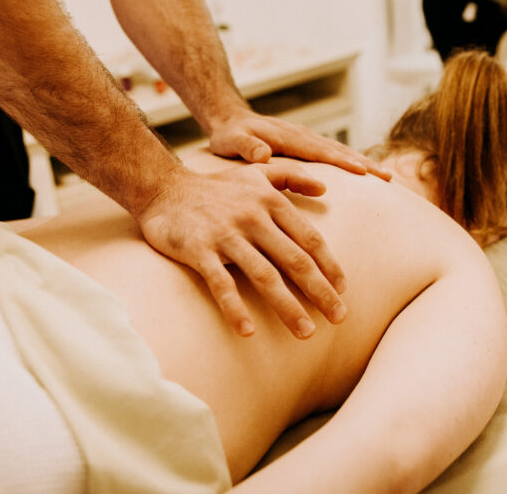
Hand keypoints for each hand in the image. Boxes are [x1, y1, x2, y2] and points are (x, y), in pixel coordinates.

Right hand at [135, 162, 347, 338]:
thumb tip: (325, 187)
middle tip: (339, 318)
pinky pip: (221, 283)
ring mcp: (227, 235)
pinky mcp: (199, 251)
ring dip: (288, 307)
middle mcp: (254, 218)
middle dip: (320, 292)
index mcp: (271, 202)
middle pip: (295, 260)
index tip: (343, 290)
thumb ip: (292, 177)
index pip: (309, 239)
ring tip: (306, 333)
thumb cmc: (216, 186)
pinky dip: (234, 307)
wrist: (163, 188)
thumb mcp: (257, 173)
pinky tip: (247, 331)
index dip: (329, 266)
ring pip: (265, 276)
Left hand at [208, 107, 391, 180]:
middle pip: (340, 151)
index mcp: (289, 138)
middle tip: (390, 178)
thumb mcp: (231, 140)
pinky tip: (367, 174)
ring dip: (365, 163)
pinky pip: (335, 154)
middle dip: (366, 164)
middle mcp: (304, 136)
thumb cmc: (230, 134)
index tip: (364, 173)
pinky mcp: (308, 146)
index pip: (321, 151)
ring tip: (388, 178)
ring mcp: (308, 140)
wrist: (231, 118)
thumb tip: (263, 156)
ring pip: (342, 152)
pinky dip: (354, 163)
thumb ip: (247, 146)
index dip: (343, 162)